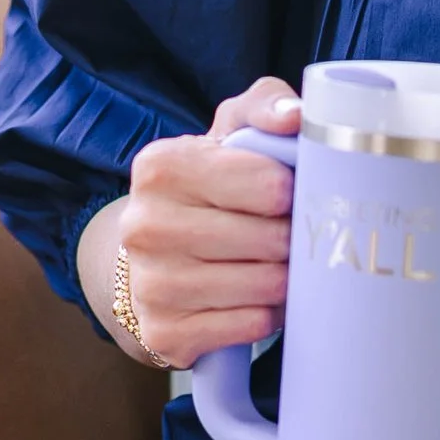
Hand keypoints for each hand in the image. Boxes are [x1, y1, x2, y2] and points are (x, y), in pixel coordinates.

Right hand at [87, 80, 298, 366]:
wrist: (154, 257)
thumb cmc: (209, 190)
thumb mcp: (230, 134)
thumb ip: (265, 107)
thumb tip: (295, 118)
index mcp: (160, 167)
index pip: (269, 185)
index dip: (294, 194)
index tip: (289, 196)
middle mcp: (144, 225)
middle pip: (271, 240)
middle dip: (293, 241)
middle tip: (289, 237)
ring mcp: (150, 284)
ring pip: (265, 287)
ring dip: (285, 281)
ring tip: (275, 267)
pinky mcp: (164, 332)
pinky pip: (250, 326)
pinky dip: (267, 316)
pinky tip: (256, 301)